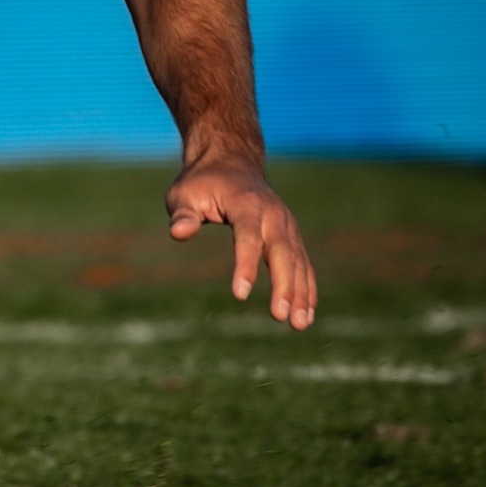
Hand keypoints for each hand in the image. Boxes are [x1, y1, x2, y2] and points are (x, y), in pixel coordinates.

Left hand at [166, 159, 316, 329]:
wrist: (230, 162)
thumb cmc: (201, 183)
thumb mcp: (184, 194)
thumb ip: (183, 214)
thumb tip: (179, 233)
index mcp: (246, 203)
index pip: (248, 237)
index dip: (245, 265)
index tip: (239, 294)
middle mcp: (272, 214)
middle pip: (281, 252)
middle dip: (283, 285)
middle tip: (280, 317)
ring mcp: (286, 224)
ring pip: (297, 261)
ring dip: (300, 293)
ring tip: (298, 325)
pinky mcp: (291, 235)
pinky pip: (302, 263)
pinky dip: (306, 287)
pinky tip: (305, 314)